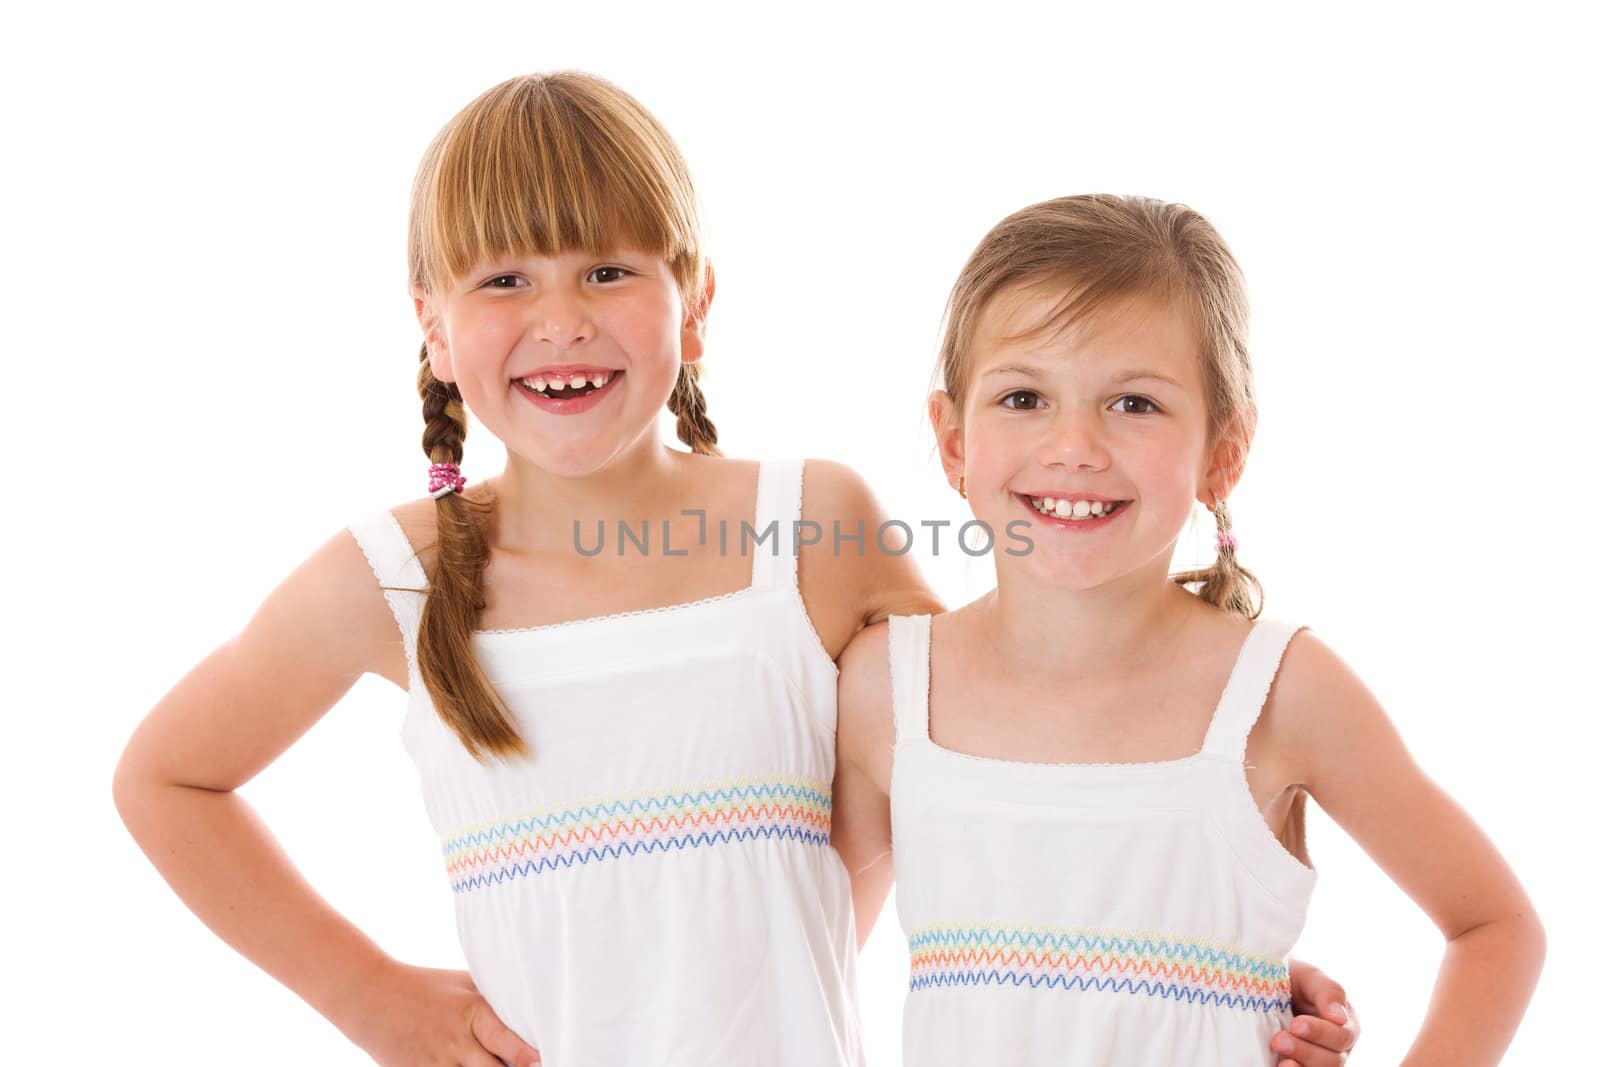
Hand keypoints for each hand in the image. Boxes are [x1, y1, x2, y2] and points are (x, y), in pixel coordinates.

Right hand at [344, 962, 540, 1066]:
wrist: (372, 997)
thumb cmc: (426, 986)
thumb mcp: (464, 983)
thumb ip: (495, 997)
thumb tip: (532, 1002)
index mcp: (471, 1013)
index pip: (504, 1040)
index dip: (526, 1055)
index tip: (542, 1061)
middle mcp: (455, 1041)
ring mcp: (435, 1063)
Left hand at [1274, 957, 1359, 1065]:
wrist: (1260, 986)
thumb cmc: (1291, 978)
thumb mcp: (1308, 976)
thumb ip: (1328, 990)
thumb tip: (1339, 1016)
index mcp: (1345, 1024)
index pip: (1342, 1036)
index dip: (1320, 1033)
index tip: (1297, 1024)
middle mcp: (1336, 1048)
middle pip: (1332, 1061)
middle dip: (1305, 1051)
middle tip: (1279, 1040)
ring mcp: (1317, 1061)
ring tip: (1278, 1054)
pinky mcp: (1298, 1065)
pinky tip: (1280, 1066)